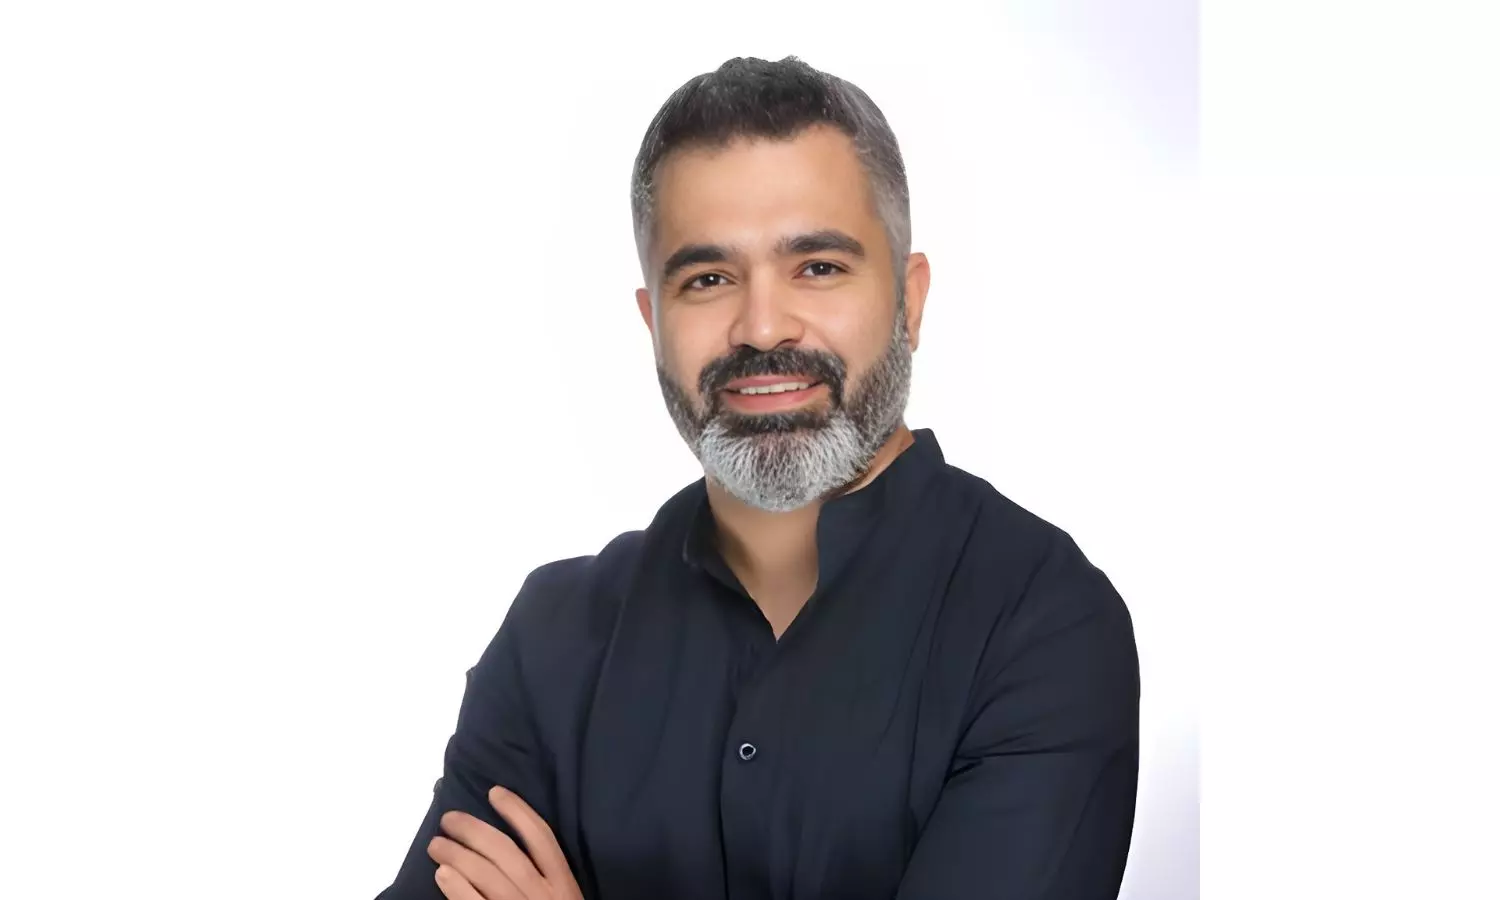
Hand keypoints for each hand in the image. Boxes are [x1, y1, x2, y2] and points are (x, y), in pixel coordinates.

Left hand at [426, 785, 582, 899]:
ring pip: (485, 874)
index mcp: (563, 884)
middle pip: (505, 851)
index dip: (517, 811)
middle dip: (474, 830)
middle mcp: (543, 895)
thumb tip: (506, 849)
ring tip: (436, 845)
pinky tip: (442, 875)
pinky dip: (457, 888)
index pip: (541, 837)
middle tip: (449, 819)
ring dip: (457, 854)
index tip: (494, 792)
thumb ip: (545, 879)